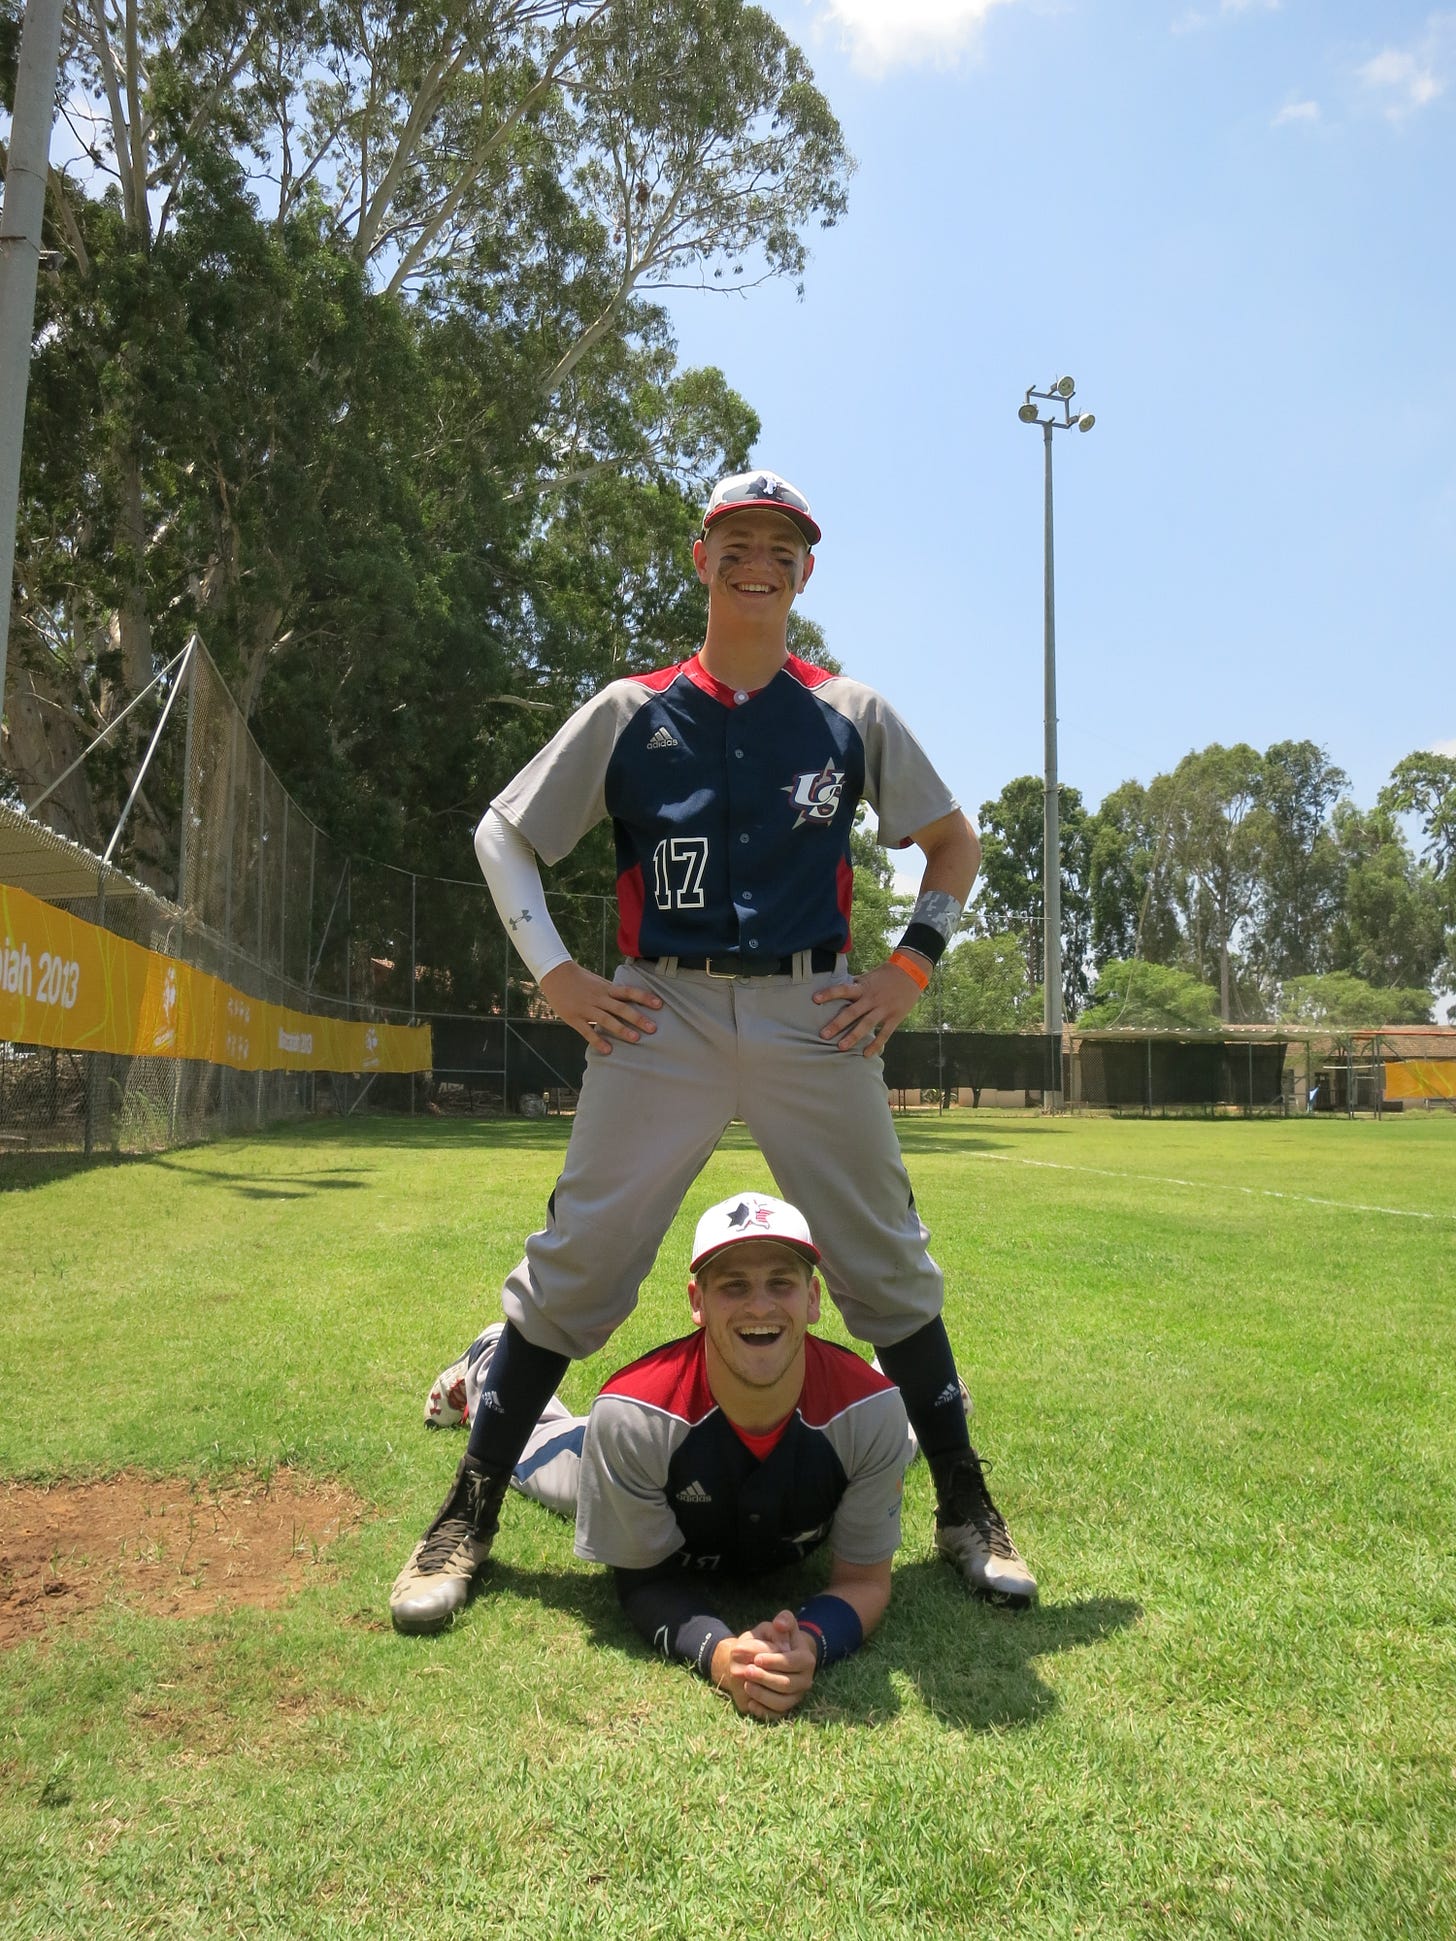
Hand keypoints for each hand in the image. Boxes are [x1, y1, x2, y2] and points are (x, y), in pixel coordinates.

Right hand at [538, 961, 661, 1054]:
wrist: (555, 974)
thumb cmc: (579, 979)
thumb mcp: (598, 982)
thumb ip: (612, 992)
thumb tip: (630, 1000)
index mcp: (606, 988)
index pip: (629, 992)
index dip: (644, 998)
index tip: (659, 1004)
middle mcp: (599, 998)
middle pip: (621, 1008)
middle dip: (638, 1018)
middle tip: (653, 1028)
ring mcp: (587, 1008)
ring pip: (607, 1020)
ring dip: (621, 1030)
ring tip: (635, 1039)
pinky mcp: (575, 1018)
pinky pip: (587, 1031)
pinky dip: (597, 1041)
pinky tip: (608, 1050)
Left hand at [711, 1612, 816, 1719]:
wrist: (772, 1659)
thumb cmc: (775, 1641)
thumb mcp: (778, 1627)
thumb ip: (783, 1621)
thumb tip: (779, 1624)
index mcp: (806, 1659)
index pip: (792, 1662)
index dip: (774, 1661)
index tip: (756, 1658)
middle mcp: (805, 1680)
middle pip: (787, 1684)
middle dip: (765, 1678)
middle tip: (746, 1671)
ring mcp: (796, 1696)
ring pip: (782, 1702)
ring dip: (763, 1695)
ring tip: (746, 1684)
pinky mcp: (786, 1708)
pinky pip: (776, 1715)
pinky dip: (763, 1711)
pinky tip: (750, 1702)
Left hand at [812, 957, 924, 1055]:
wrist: (911, 972)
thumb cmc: (885, 974)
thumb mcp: (868, 976)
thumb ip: (854, 985)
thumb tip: (836, 990)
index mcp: (863, 987)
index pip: (843, 989)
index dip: (829, 993)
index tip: (815, 999)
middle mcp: (872, 999)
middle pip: (852, 1012)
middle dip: (837, 1024)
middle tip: (823, 1035)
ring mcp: (884, 1009)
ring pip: (867, 1025)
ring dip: (853, 1037)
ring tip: (841, 1047)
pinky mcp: (895, 1017)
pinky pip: (884, 1034)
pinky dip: (876, 1045)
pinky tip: (866, 1054)